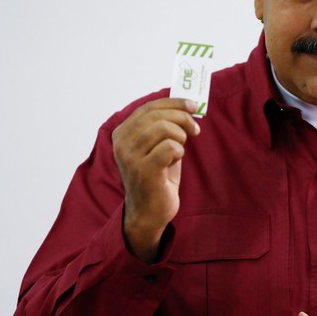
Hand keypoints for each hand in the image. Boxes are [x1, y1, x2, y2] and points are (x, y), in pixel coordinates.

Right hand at [112, 98, 200, 260]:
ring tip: (180, 150)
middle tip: (195, 129)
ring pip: (164, 128)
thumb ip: (165, 127)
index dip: (173, 102)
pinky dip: (179, 151)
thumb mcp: (158, 147)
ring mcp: (130, 157)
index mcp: (122, 133)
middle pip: (157, 115)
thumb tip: (186, 106)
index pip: (148, 107)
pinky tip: (175, 161)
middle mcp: (121, 143)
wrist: (149, 213)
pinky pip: (169, 147)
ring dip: (180, 137)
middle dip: (182, 118)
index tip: (192, 105)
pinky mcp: (144, 171)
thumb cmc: (157, 178)